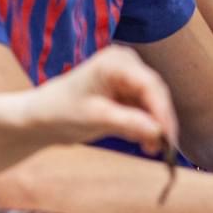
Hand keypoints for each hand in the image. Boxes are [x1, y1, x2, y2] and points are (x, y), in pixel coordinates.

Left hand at [34, 45, 178, 155]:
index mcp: (116, 62)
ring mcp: (128, 77)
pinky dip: (147, 127)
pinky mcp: (128, 92)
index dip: (162, 111)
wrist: (43, 116)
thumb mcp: (95, 118)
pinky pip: (146, 110)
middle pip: (155, 93)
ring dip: (155, 127)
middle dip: (161, 121)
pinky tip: (147, 144)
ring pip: (153, 104)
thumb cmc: (62, 111)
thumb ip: (129, 123)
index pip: (149, 85)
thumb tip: (159, 132)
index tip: (169, 137)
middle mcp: (127, 64)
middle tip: (167, 149)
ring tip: (152, 150)